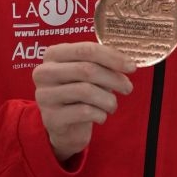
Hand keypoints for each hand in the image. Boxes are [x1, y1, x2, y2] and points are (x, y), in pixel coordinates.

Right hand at [32, 42, 135, 162]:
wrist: (64, 127)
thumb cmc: (79, 95)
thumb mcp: (88, 75)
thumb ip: (103, 65)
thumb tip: (127, 64)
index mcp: (53, 54)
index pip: (86, 49)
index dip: (112, 57)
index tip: (131, 67)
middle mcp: (44, 72)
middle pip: (86, 70)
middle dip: (113, 79)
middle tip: (128, 88)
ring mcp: (45, 95)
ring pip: (86, 91)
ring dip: (108, 100)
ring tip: (112, 105)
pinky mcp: (51, 117)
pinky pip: (84, 112)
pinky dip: (100, 114)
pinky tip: (101, 116)